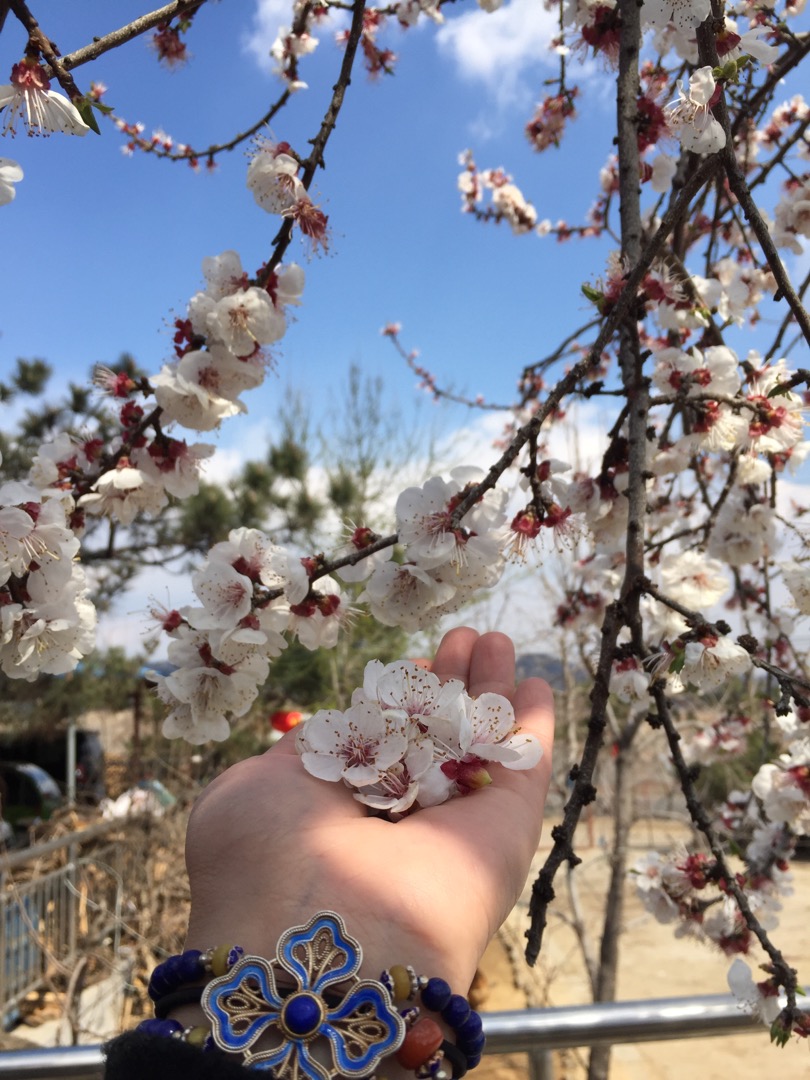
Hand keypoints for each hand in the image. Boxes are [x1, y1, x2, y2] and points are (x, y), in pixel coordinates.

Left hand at [182, 627, 554, 990]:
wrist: (319, 940)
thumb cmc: (267, 858)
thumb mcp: (254, 789)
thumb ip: (295, 753)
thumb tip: (321, 732)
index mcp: (339, 809)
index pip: (380, 744)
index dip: (396, 699)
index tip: (409, 665)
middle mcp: (400, 819)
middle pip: (437, 736)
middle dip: (450, 683)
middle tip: (465, 637)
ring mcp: (455, 824)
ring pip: (482, 742)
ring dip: (491, 689)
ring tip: (497, 639)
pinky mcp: (505, 830)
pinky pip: (524, 768)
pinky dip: (534, 726)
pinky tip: (535, 685)